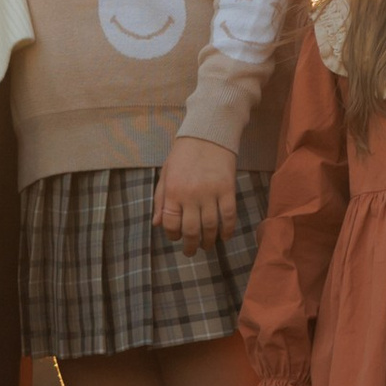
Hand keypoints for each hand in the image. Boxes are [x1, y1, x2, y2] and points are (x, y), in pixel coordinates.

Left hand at [154, 130, 238, 250]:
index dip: (173, 235)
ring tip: (207, 246)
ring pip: (210, 226)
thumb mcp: (166, 174)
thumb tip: (156, 224)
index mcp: (172, 191)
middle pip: (191, 230)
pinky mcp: (228, 189)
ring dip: (209, 241)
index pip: (170, 223)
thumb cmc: (184, 154)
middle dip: (191, 246)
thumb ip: (160, 199)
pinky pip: (229, 216)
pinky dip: (228, 230)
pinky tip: (225, 236)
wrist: (208, 133)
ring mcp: (210, 193)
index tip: (176, 238)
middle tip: (191, 251)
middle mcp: (190, 195)